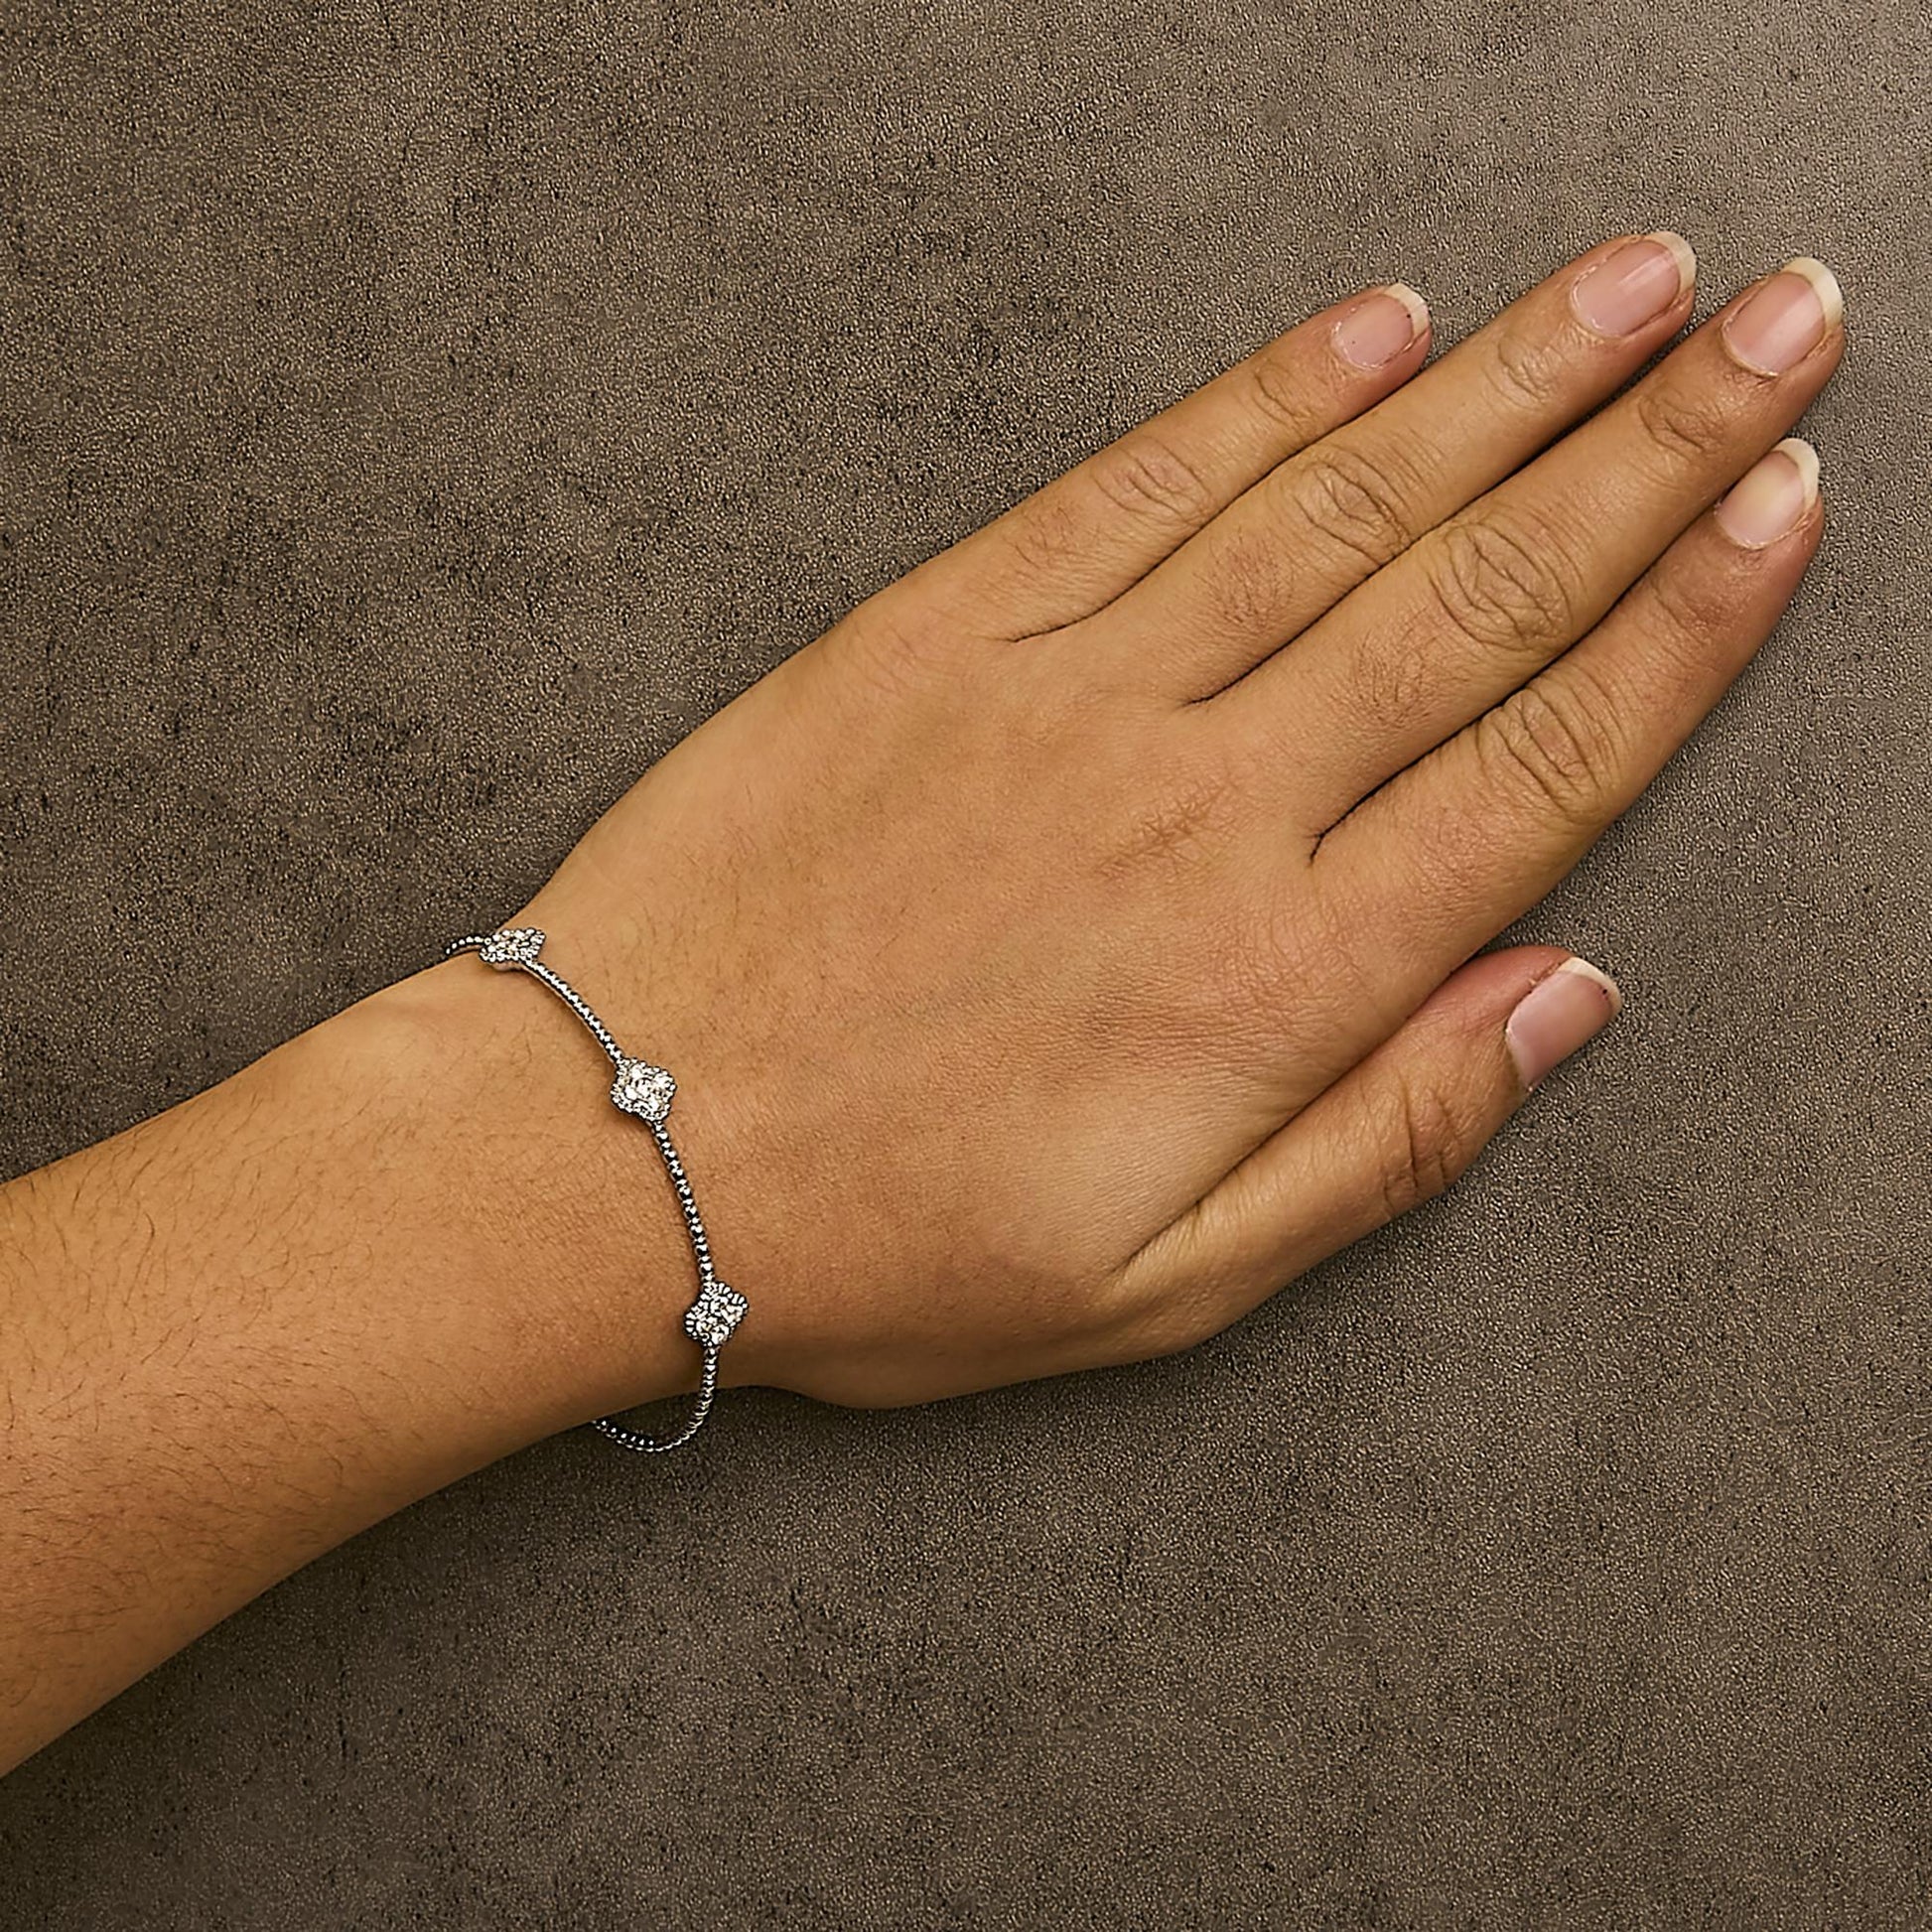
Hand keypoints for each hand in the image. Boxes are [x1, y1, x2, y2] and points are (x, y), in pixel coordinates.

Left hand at [394, 230, 1840, 1413]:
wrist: (612, 1148)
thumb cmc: (885, 1239)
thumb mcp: (1165, 1278)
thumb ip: (1387, 1134)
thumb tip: (1563, 997)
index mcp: (1279, 975)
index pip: (1546, 758)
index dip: (1691, 621)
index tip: (1787, 504)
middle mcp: (1205, 804)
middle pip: (1479, 596)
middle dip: (1655, 448)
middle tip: (1785, 327)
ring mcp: (1068, 695)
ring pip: (1337, 508)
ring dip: (1505, 383)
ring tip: (1635, 287)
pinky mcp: (937, 630)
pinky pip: (1137, 486)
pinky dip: (1265, 397)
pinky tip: (1374, 325)